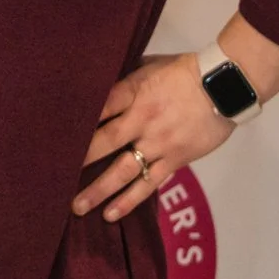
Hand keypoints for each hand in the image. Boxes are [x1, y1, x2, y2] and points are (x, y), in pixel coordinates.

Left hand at [70, 53, 232, 224]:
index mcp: (133, 91)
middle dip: (78, 160)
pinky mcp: (174, 160)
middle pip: (103, 141)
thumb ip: (126, 79)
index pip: (98, 107)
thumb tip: (102, 84)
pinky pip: (148, 184)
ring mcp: (158, 142)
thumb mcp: (150, 65)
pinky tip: (111, 213)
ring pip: (123, 170)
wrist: (224, 85)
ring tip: (77, 206)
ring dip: (98, 190)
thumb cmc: (185, 71)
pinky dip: (129, 200)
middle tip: (54, 176)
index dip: (76, 122)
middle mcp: (141, 119)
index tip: (54, 136)